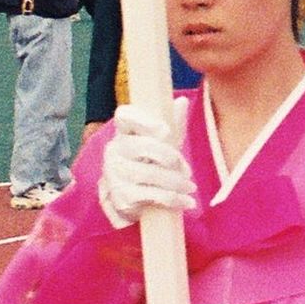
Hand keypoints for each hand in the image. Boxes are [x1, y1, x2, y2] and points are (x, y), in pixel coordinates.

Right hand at [97, 100, 193, 224]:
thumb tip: (182, 101)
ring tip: (190, 187)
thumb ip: (172, 123)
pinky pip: (153, 195)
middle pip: (144, 146)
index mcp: (123, 132)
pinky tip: (186, 202)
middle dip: (171, 157)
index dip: (144, 120)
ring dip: (176, 182)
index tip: (164, 130)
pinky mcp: (121, 197)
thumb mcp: (160, 143)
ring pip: (151, 173)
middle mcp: (114, 151)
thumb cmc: (148, 162)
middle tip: (187, 170)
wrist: (130, 198)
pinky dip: (174, 199)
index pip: (124, 116)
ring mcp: (115, 174)